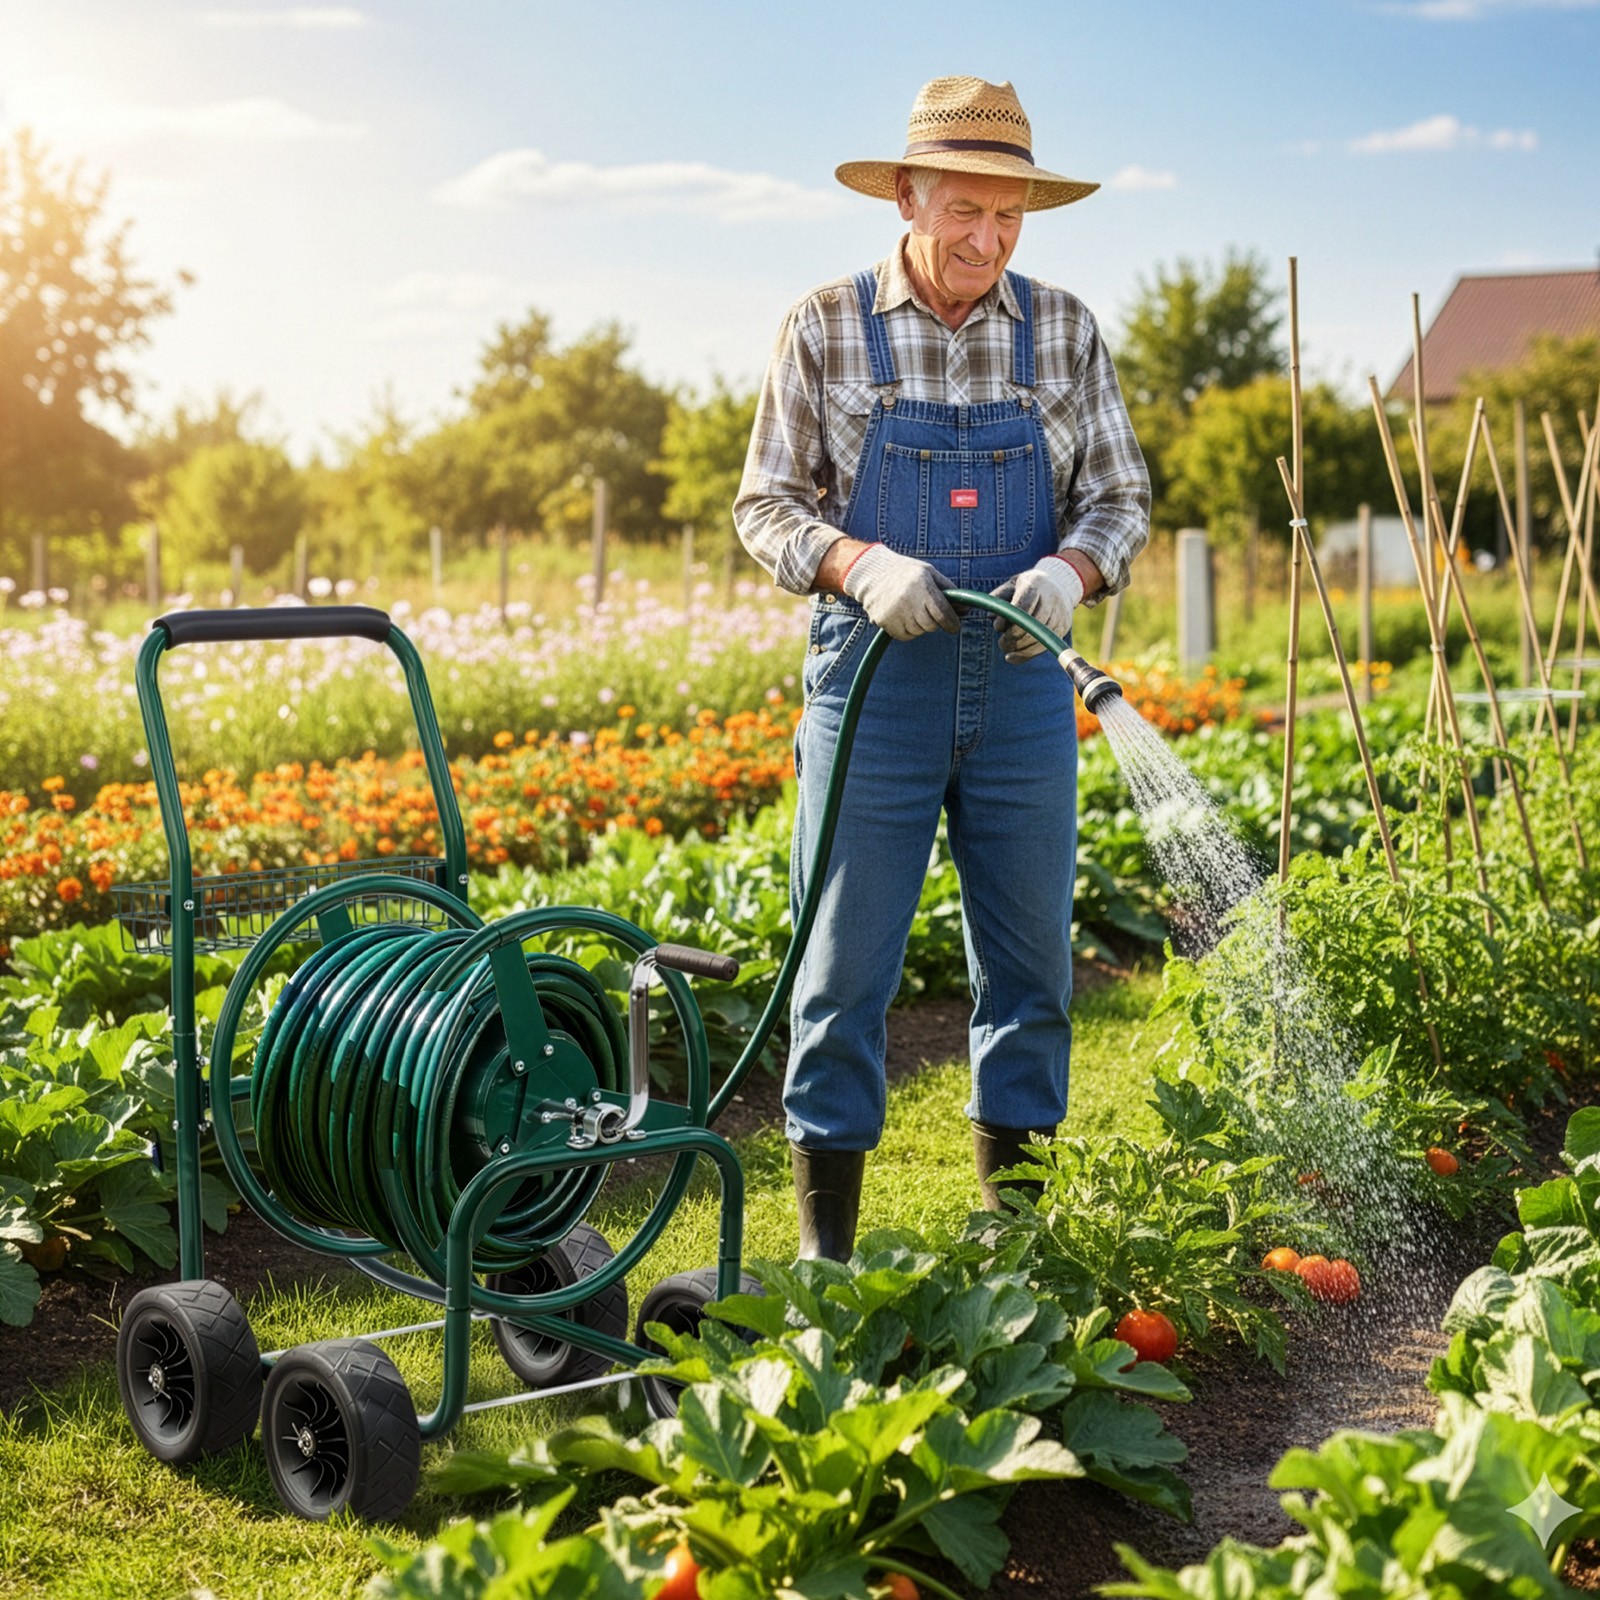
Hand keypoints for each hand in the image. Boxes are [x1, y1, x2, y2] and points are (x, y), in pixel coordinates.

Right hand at [842, 544, 959, 640]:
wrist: (873, 574)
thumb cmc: (907, 573)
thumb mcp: (929, 573)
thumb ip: (948, 590)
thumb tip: (965, 610)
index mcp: (922, 586)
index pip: (942, 613)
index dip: (952, 623)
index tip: (955, 627)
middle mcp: (908, 600)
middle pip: (931, 625)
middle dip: (935, 622)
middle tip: (930, 613)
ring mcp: (894, 612)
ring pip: (919, 632)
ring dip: (920, 625)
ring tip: (912, 609)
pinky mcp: (884, 622)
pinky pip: (905, 636)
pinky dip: (908, 630)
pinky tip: (903, 616)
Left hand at [991, 555, 1084, 660]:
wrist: (1058, 584)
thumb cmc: (1026, 587)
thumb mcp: (1011, 585)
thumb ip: (999, 598)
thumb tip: (990, 616)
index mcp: (1036, 584)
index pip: (1025, 605)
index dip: (1011, 619)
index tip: (998, 628)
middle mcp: (1052, 599)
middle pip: (1034, 624)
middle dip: (1014, 637)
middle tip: (1001, 644)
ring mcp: (1060, 614)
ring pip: (1041, 638)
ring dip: (1021, 649)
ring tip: (1007, 651)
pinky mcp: (1063, 627)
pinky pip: (1046, 646)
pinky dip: (1028, 654)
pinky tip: (1014, 657)